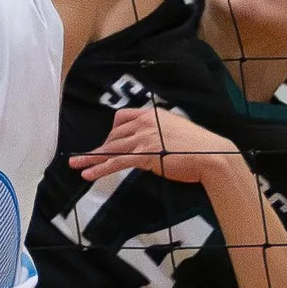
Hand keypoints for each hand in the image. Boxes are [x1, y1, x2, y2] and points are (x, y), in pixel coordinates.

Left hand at [72, 102, 243, 188]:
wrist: (210, 154)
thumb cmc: (197, 145)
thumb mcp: (175, 130)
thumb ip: (158, 133)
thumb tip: (147, 147)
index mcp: (152, 114)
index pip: (122, 118)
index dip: (111, 131)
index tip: (107, 142)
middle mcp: (145, 123)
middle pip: (114, 135)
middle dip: (100, 148)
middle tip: (85, 158)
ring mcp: (144, 138)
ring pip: (111, 148)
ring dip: (92, 158)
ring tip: (76, 165)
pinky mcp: (145, 155)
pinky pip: (117, 161)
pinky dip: (100, 167)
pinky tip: (89, 173)